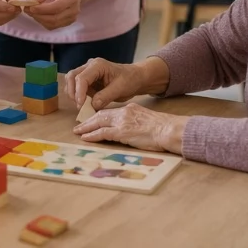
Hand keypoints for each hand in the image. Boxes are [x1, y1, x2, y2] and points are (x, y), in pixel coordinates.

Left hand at [24, 0, 84, 29]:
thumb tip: (34, 0)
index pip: (57, 7)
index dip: (42, 9)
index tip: (30, 7)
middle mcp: (74, 10)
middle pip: (54, 18)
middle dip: (38, 16)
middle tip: (26, 9)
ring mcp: (72, 18)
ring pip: (53, 24)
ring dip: (39, 20)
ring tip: (30, 11)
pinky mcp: (68, 22)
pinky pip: (53, 26)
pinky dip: (43, 22)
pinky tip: (38, 14)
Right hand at [63, 57, 144, 110]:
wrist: (135, 78)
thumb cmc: (130, 80)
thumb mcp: (120, 88)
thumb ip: (105, 96)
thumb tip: (92, 105)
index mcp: (98, 65)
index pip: (82, 78)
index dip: (79, 92)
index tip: (81, 105)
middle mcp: (89, 66)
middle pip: (71, 76)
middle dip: (72, 92)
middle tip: (78, 106)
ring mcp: (87, 72)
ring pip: (71, 81)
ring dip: (73, 94)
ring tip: (82, 106)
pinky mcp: (87, 80)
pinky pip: (77, 87)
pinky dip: (78, 96)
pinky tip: (85, 104)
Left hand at [72, 103, 187, 152]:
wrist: (169, 130)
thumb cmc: (163, 129)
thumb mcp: (146, 120)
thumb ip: (135, 121)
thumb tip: (129, 129)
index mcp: (130, 109)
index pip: (110, 112)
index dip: (98, 117)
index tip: (91, 121)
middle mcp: (124, 113)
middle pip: (101, 115)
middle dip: (88, 121)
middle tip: (79, 126)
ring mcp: (122, 122)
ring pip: (99, 123)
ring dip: (86, 128)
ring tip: (78, 132)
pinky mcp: (122, 132)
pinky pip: (103, 133)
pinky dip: (92, 135)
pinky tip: (85, 138)